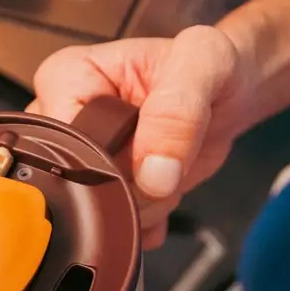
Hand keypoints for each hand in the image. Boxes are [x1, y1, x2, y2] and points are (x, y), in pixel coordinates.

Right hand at [27, 25, 250, 248]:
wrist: (228, 93)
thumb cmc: (209, 65)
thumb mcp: (204, 64)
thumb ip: (177, 110)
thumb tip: (154, 172)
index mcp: (68, 76)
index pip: (61, 138)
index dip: (107, 160)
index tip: (148, 157)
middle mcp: (63, 118)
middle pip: (74, 182)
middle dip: (130, 188)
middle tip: (169, 160)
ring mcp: (80, 158)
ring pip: (96, 211)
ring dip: (146, 204)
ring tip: (171, 167)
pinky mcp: (101, 189)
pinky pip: (113, 226)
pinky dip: (150, 220)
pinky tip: (169, 190)